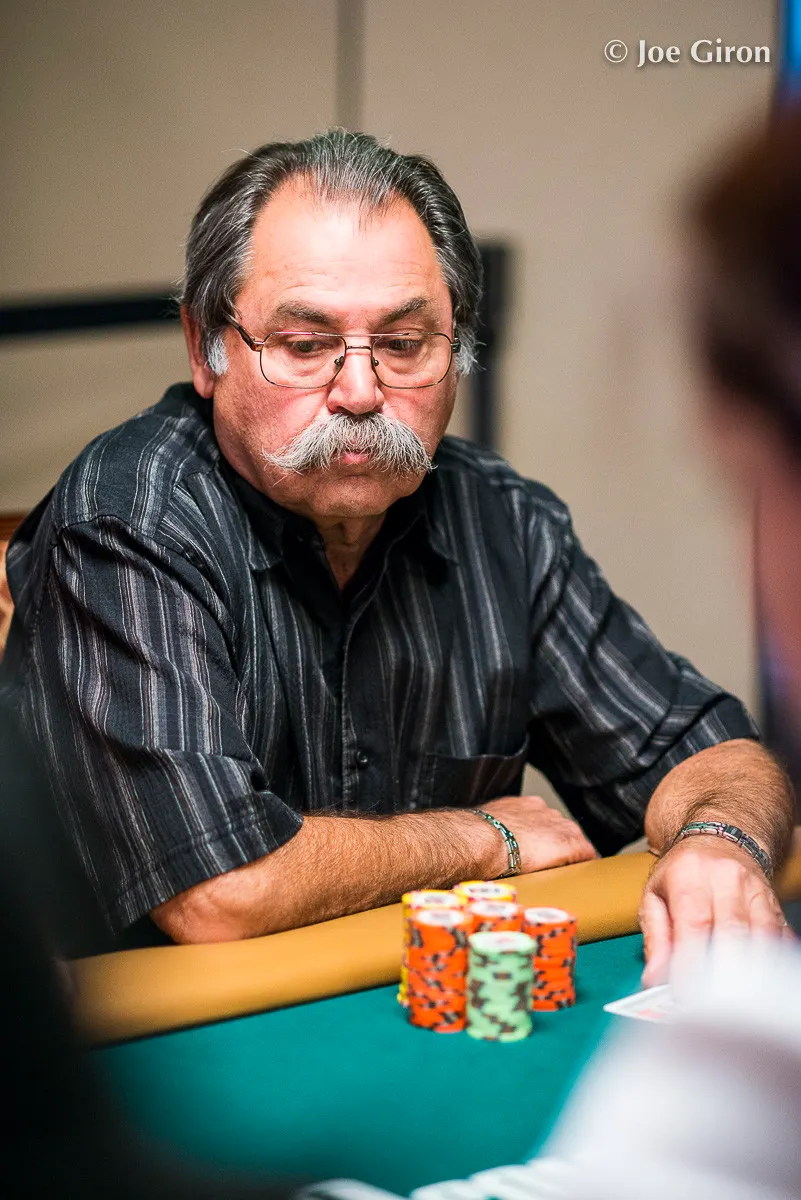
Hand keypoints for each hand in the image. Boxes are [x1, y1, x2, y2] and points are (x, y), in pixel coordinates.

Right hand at [481, 795, 598, 874]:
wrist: (483, 841)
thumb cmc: (476, 838)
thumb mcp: (486, 827)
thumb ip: (496, 830)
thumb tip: (488, 842)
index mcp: (526, 806)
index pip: (542, 822)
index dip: (541, 840)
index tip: (535, 853)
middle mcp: (547, 812)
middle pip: (560, 831)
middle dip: (556, 847)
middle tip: (547, 868)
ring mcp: (561, 826)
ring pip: (574, 842)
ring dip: (569, 857)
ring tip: (562, 876)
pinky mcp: (572, 844)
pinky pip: (587, 855)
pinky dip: (584, 865)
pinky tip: (579, 878)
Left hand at [639, 835, 790, 987]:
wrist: (719, 836)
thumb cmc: (682, 872)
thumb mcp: (655, 894)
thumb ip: (655, 937)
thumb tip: (654, 977)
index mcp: (689, 877)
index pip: (693, 924)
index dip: (691, 963)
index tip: (684, 996)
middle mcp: (725, 880)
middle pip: (732, 931)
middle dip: (723, 973)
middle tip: (712, 1006)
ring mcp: (754, 890)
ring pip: (761, 935)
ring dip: (751, 971)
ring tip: (738, 1001)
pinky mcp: (773, 902)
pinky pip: (778, 935)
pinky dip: (771, 960)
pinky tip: (761, 981)